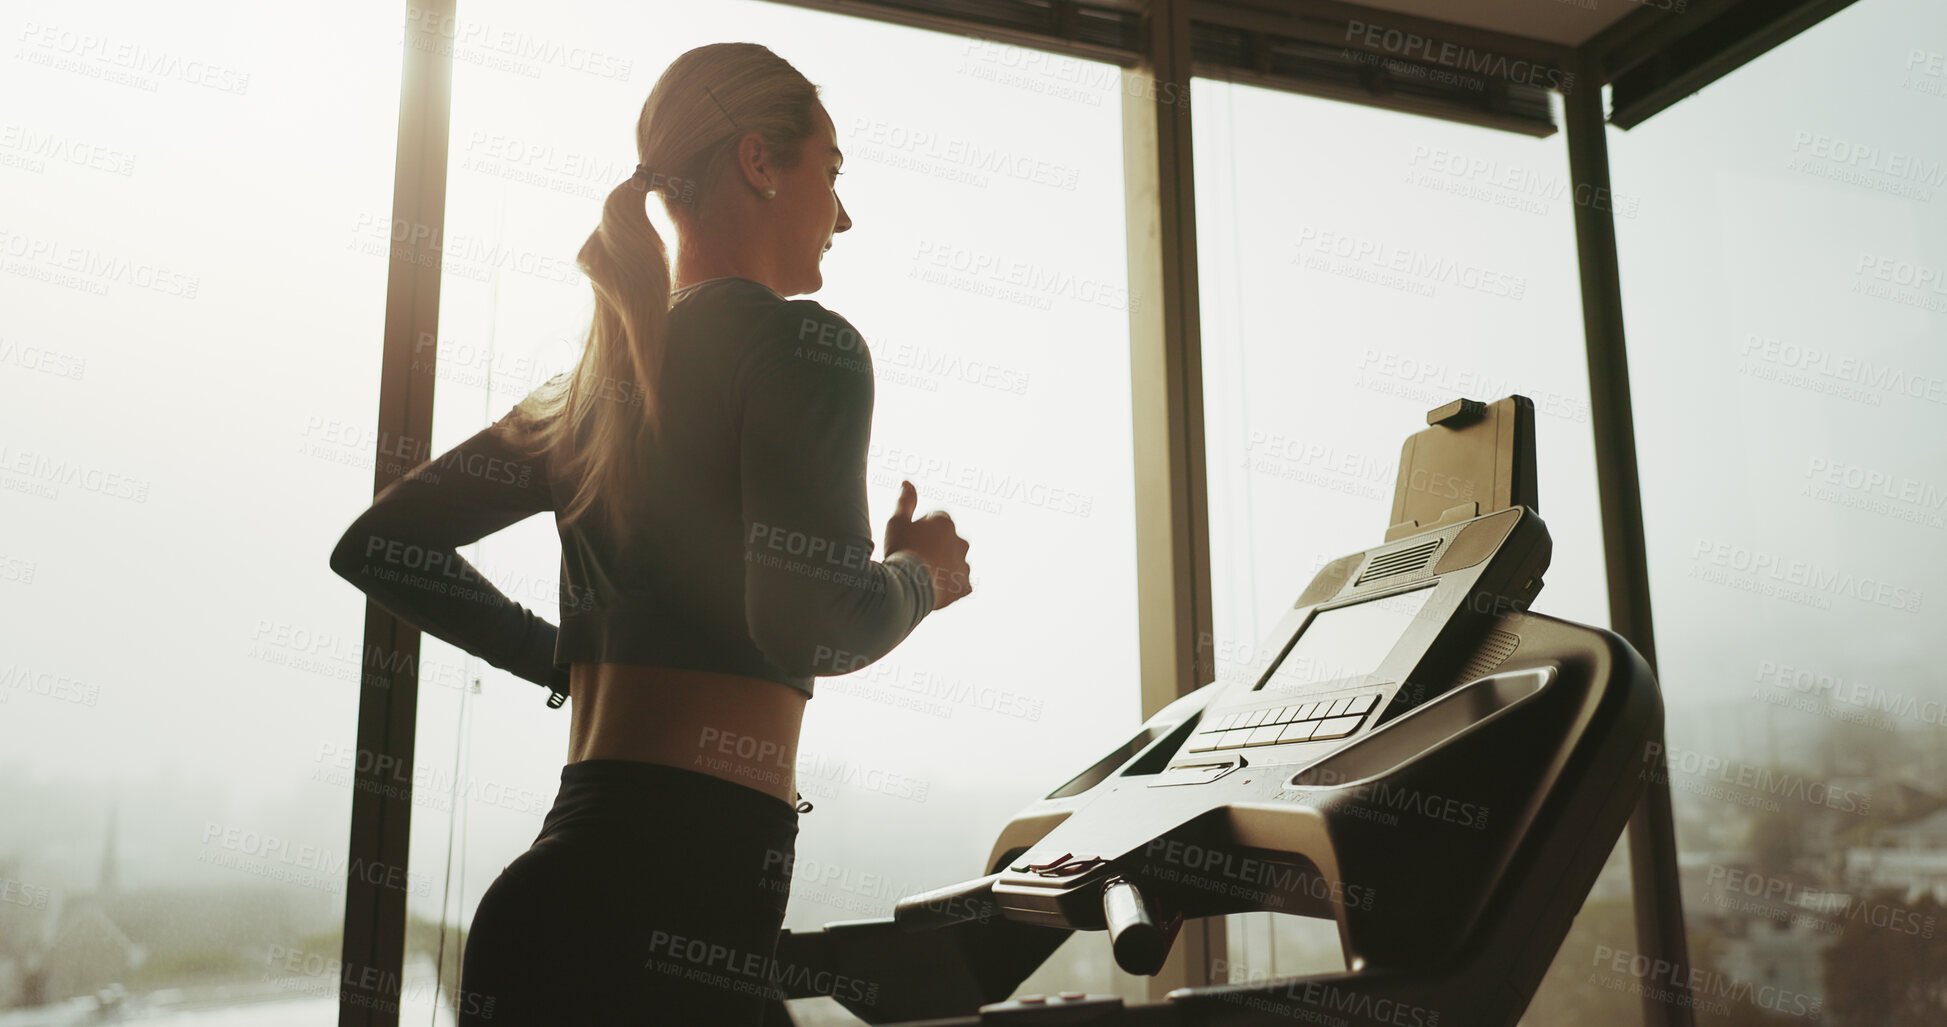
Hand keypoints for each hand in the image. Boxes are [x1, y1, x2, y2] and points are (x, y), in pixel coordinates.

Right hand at [884, 480, 971, 609]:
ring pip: (955, 562)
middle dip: (936, 547)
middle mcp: (960, 541)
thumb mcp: (897, 522)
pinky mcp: (964, 585)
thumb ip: (905, 501)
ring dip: (944, 566)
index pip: (936, 520)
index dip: (921, 530)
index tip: (910, 541)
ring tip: (924, 577)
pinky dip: (950, 586)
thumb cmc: (901, 551)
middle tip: (916, 559)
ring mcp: (964, 564)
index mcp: (945, 523)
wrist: (908, 586)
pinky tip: (935, 589)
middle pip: (948, 541)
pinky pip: (960, 584)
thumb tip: (907, 483)